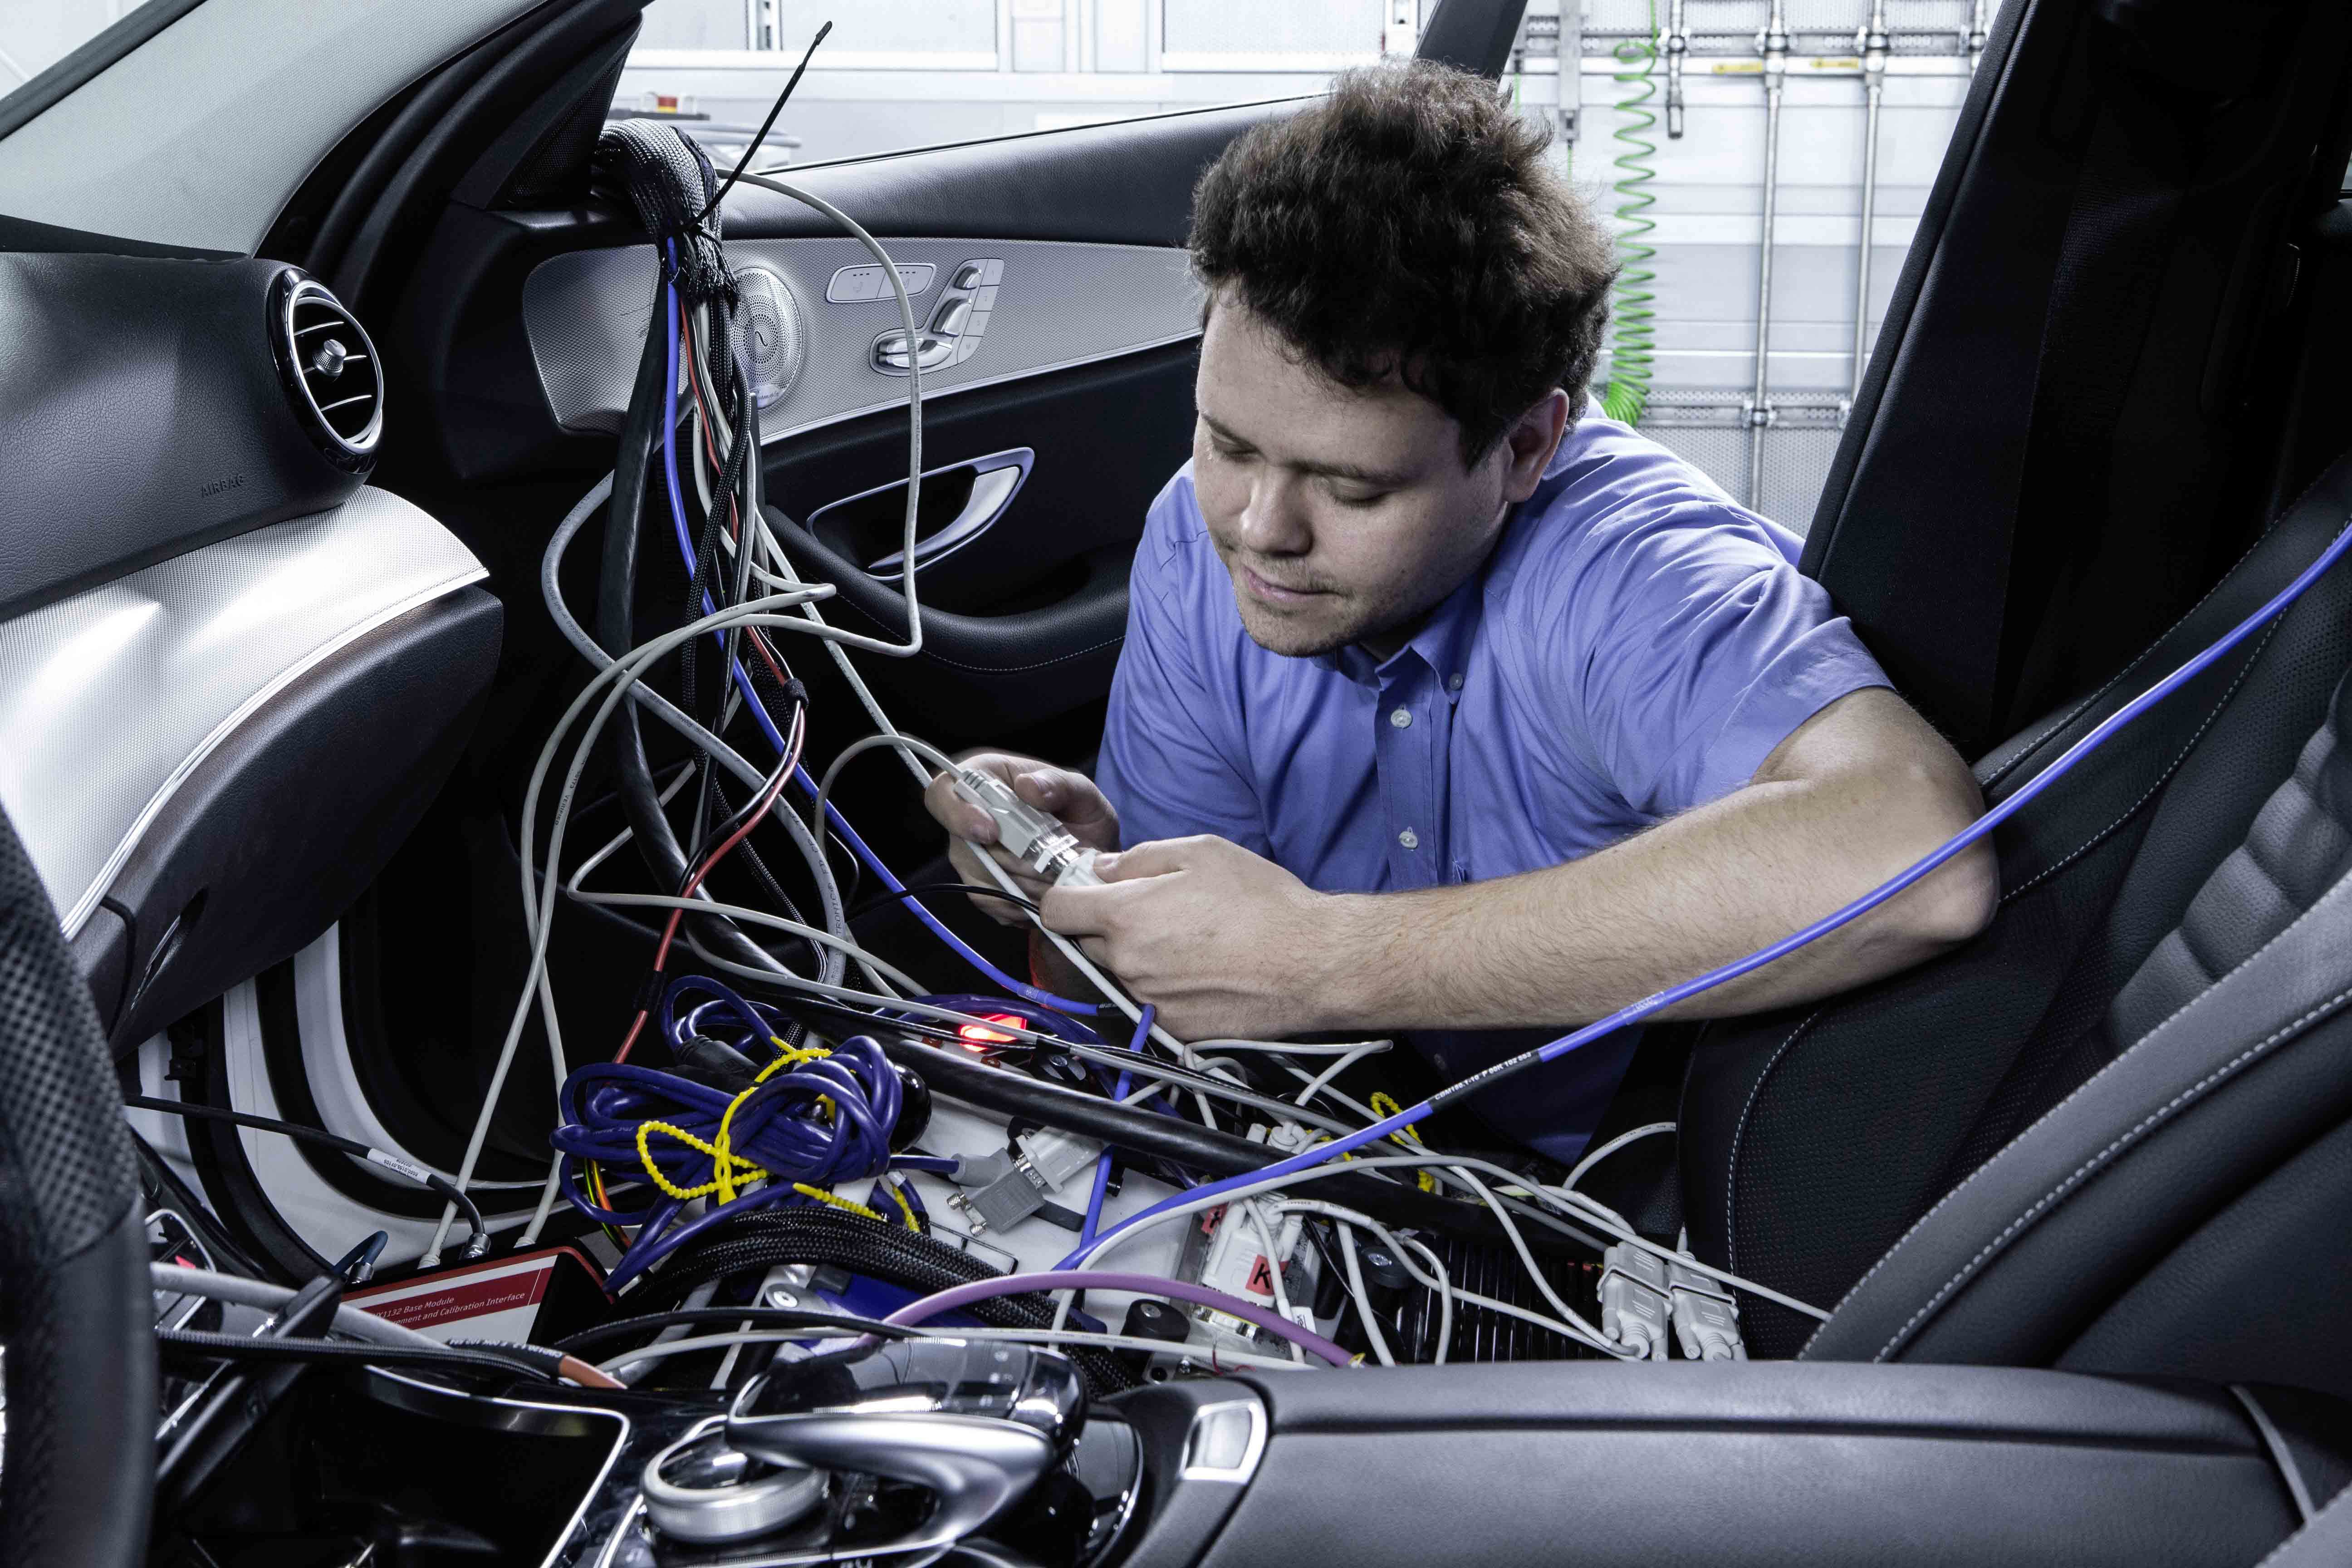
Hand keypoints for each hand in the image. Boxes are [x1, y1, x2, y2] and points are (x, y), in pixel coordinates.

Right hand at [921, 751, 1119, 924]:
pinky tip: (1048, 893)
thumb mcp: (1080, 790)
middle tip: (1053, 861)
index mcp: (981, 779)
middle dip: (1015, 860)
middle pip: (967, 848)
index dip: (958, 815)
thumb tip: (1028, 787)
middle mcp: (966, 820)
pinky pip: (994, 904)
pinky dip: (1024, 903)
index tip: (991, 832)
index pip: (942, 794)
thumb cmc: (1077, 810)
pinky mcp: (983, 889)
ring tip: (1058, 876)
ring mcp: (971, 858)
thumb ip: (1057, 784)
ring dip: (1025, 884)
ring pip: (983, 880)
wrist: (1089, 847)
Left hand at [1039, 835, 1352, 1038]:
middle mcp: (1129, 963)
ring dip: (1143, 956)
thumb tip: (1104, 870)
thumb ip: (1140, 858)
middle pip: (1091, 943)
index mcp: (1126, 915)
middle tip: (1158, 911)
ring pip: (1125, 972)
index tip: (1085, 893)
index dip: (1067, 897)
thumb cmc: (1262, 902)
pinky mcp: (1176, 1028)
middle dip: (1112, 926)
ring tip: (1193, 940)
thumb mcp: (1202, 851)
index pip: (1057, 910)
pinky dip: (1169, 986)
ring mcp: (1150, 1001)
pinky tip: (1206, 969)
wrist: (1313, 963)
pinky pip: (1154, 1001)